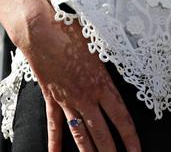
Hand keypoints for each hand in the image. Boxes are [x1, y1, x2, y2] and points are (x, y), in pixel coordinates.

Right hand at [21, 8, 141, 151]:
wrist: (40, 30)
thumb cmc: (71, 30)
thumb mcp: (98, 43)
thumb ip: (109, 60)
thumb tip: (125, 57)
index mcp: (101, 83)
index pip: (121, 118)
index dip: (130, 139)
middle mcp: (85, 97)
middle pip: (102, 134)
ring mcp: (67, 100)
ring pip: (80, 135)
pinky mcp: (51, 98)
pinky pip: (54, 126)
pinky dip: (54, 144)